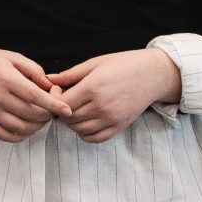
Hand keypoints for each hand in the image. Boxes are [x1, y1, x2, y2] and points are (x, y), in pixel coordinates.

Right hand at [0, 43, 68, 142]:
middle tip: (53, 110)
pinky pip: (7, 136)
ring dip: (37, 126)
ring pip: (21, 128)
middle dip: (48, 115)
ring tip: (41, 118)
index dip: (54, 105)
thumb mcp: (11, 57)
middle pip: (31, 114)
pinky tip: (27, 127)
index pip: (35, 96)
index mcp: (6, 79)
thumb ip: (33, 70)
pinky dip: (22, 135)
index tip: (67, 110)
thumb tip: (50, 87)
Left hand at [46, 49, 182, 143]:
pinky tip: (85, 122)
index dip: (54, 99)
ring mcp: (111, 119)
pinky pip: (94, 138)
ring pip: (79, 129)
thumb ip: (70, 75)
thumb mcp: (95, 63)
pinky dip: (84, 133)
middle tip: (65, 100)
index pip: (62, 103)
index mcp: (93, 87)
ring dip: (71, 122)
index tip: (57, 91)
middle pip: (68, 118)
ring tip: (74, 109)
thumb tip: (48, 80)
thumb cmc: (124, 65)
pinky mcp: (119, 127)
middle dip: (61, 111)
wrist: (153, 74)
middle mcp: (102, 106)